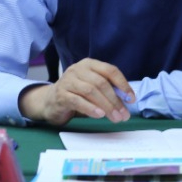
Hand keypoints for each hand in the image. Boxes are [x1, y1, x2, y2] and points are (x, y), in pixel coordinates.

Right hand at [18, 58, 132, 125]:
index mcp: (89, 64)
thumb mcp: (93, 87)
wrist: (50, 101)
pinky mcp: (60, 94)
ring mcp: (68, 81)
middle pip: (101, 83)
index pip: (110, 70)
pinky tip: (99, 115)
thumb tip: (126, 101)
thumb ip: (107, 89)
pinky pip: (77, 101)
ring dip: (106, 106)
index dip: (123, 84)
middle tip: (124, 115)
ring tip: (115, 117)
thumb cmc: (76, 93)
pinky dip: (90, 108)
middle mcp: (78, 69)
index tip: (131, 99)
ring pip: (90, 91)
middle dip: (115, 100)